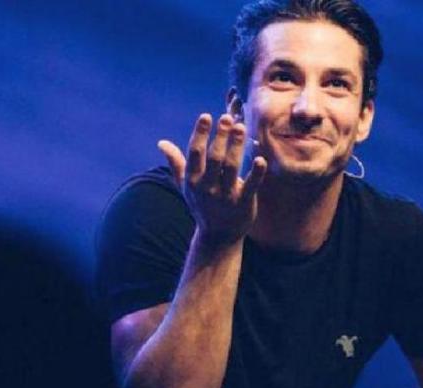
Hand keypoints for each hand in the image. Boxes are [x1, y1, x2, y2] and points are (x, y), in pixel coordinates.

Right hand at [157, 113, 266, 246]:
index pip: (195, 153)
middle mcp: (207, 188)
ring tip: (240, 128)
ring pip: (231, 168)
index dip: (200, 133)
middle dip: (220, 137)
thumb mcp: (186, 186)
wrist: (218, 237)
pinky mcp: (243, 204)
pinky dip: (256, 174)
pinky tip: (261, 159)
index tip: (206, 116)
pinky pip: (250, 187)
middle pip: (214, 158)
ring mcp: (225, 196)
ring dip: (235, 147)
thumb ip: (176, 163)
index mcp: (193, 180)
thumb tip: (161, 143)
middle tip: (227, 118)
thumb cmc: (202, 206)